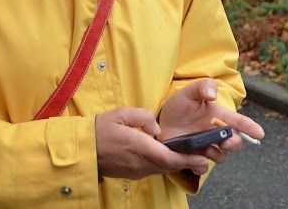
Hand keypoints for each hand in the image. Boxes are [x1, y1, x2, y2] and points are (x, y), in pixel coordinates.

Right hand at [95, 107, 210, 178]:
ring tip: (193, 156)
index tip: (202, 157)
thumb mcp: (121, 114)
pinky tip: (171, 157)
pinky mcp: (132, 174)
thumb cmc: (101, 129)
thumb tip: (157, 127)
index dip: (187, 159)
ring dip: (177, 164)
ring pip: (162, 169)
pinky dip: (165, 164)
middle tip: (205, 157)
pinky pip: (153, 170)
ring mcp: (135, 171)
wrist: (82, 149)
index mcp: (138, 147)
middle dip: (188, 162)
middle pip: (169, 166)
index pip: (168, 158)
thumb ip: (143, 116)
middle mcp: (139, 163)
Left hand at [158, 79, 264, 165]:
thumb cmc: (178, 105)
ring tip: (204, 148)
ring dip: (216, 154)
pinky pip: (201, 168)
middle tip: (225, 142)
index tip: (260, 134)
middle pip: (234, 143)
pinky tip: (193, 160)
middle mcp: (215, 133)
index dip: (250, 127)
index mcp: (217, 116)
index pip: (238, 122)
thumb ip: (203, 87)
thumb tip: (213, 96)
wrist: (159, 121)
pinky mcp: (193, 158)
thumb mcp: (189, 91)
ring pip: (220, 157)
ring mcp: (205, 147)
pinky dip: (199, 166)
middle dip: (233, 144)